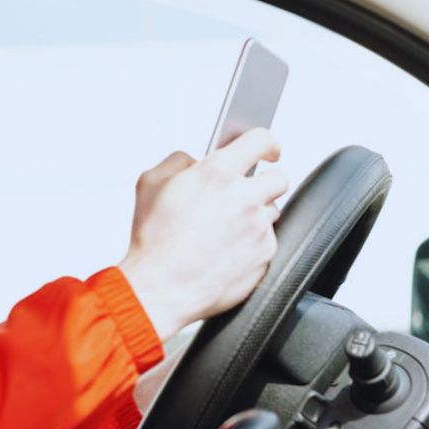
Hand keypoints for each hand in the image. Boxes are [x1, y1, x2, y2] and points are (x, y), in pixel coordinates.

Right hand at [118, 129, 287, 341]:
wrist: (160, 288)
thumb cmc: (153, 239)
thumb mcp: (150, 183)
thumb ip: (178, 160)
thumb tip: (196, 160)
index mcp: (216, 174)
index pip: (261, 140)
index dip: (267, 142)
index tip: (268, 149)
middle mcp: (243, 198)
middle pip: (278, 177)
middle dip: (264, 181)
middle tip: (245, 191)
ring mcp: (258, 228)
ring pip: (272, 211)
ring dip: (255, 214)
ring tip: (225, 227)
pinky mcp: (264, 255)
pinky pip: (266, 240)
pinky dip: (251, 242)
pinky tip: (226, 248)